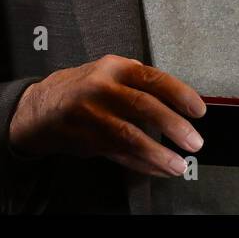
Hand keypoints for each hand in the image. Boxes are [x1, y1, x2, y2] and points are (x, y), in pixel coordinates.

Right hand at [8, 54, 205, 176]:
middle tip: (194, 141)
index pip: (153, 78)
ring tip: (179, 164)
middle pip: (143, 106)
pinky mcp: (87, 140)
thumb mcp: (108, 72)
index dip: (179, 94)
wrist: (40, 108)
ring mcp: (92, 115)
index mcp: (114, 67)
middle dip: (173, 126)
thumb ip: (139, 81)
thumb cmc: (82, 89)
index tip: (198, 110)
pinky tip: (159, 170)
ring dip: (158, 153)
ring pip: (130, 135)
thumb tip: (178, 98)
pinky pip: (120, 154)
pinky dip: (142, 164)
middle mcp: (102, 88)